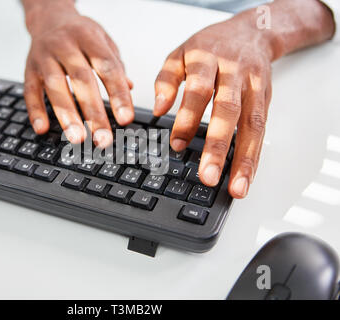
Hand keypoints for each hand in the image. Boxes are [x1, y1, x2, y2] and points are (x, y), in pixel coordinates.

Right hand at [22, 0, 133, 147]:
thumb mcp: (103, 42)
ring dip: (66, 115)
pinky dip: (35, 111)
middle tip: (103, 138)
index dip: (118, 94)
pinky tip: (42, 128)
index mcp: (89, 38)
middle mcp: (65, 45)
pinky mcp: (29, 69)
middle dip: (94, 112)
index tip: (126, 119)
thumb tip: (129, 89)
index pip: (107, 67)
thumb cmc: (80, 34)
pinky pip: (30, 91)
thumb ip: (115, 65)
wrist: (49, 17)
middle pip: (81, 80)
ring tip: (77, 138)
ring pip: (55, 87)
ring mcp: (45, 57)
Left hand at [153, 0, 334, 198]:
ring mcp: (254, 86)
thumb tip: (159, 109)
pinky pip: (262, 130)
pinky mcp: (266, 98)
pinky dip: (255, 155)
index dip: (188, 118)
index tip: (177, 145)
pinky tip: (247, 176)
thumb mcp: (181, 54)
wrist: (252, 31)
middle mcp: (235, 72)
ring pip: (252, 124)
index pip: (198, 90)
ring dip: (245, 159)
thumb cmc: (211, 46)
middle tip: (208, 176)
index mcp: (209, 59)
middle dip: (218, 146)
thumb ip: (167, 80)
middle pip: (228, 111)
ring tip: (236, 187)